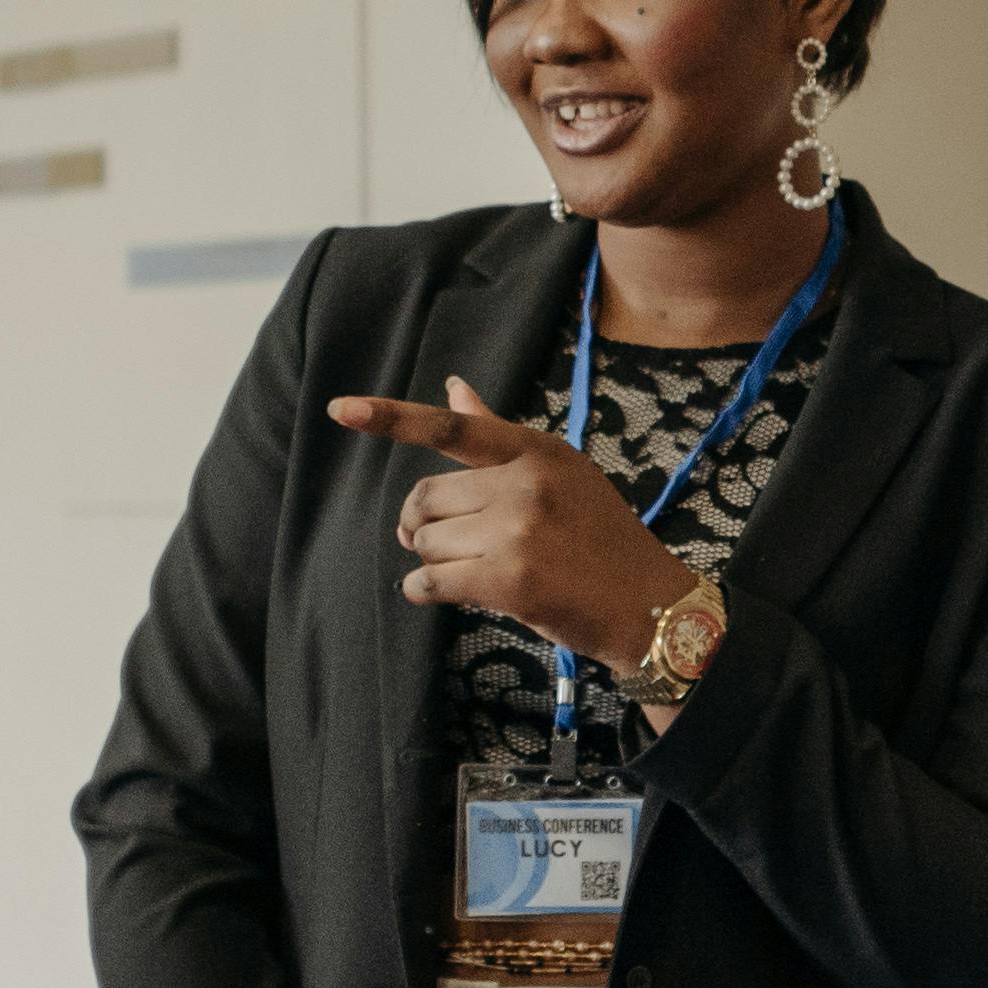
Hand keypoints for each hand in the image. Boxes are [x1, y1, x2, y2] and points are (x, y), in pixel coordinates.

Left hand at [328, 383, 696, 669]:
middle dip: (420, 524)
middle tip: (440, 541)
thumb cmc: (598, 537)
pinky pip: (432, 581)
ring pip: (426, 542)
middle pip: (425, 497)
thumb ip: (498, 434)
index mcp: (536, 450)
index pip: (453, 427)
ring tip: (469, 569)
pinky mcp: (509, 580)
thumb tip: (453, 385)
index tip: (339, 409)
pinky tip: (442, 592)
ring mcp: (518, 531)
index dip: (391, 418)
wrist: (648, 603)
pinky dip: (425, 590)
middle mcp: (527, 483)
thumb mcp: (559, 473)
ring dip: (432, 561)